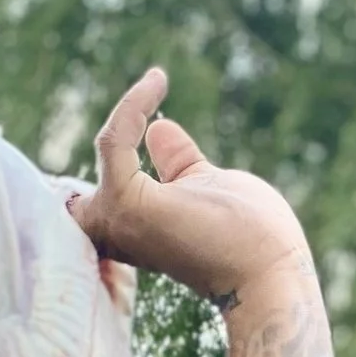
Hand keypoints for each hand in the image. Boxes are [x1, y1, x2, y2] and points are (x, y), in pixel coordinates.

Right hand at [65, 68, 313, 311]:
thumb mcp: (207, 188)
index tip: (156, 85)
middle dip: (100, 140)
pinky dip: (132, 108)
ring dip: (130, 110)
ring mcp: (116, 220)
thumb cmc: (251, 241)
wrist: (271, 274)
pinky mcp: (124, 206)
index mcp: (135, 231)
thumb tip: (158, 129)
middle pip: (84, 184)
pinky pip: (113, 141)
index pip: (105, 187)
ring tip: (157, 81)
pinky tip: (157, 83)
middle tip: (141, 93)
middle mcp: (117, 232)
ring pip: (105, 152)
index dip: (125, 134)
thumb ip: (178, 164)